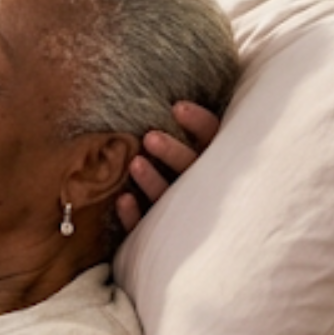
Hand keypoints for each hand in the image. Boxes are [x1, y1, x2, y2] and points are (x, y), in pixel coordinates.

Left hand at [114, 100, 221, 231]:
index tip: (177, 107)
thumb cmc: (177, 172)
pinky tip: (122, 199)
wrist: (182, 234)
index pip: (211, 137)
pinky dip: (134, 214)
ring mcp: (178, 210)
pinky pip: (146, 226)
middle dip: (172, 152)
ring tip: (134, 163)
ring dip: (152, 181)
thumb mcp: (187, 147)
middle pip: (190, 168)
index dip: (198, 123)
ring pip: (168, 197)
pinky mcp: (155, 233)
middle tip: (150, 137)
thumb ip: (179, 129)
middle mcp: (198, 184)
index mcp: (209, 159)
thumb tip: (163, 100)